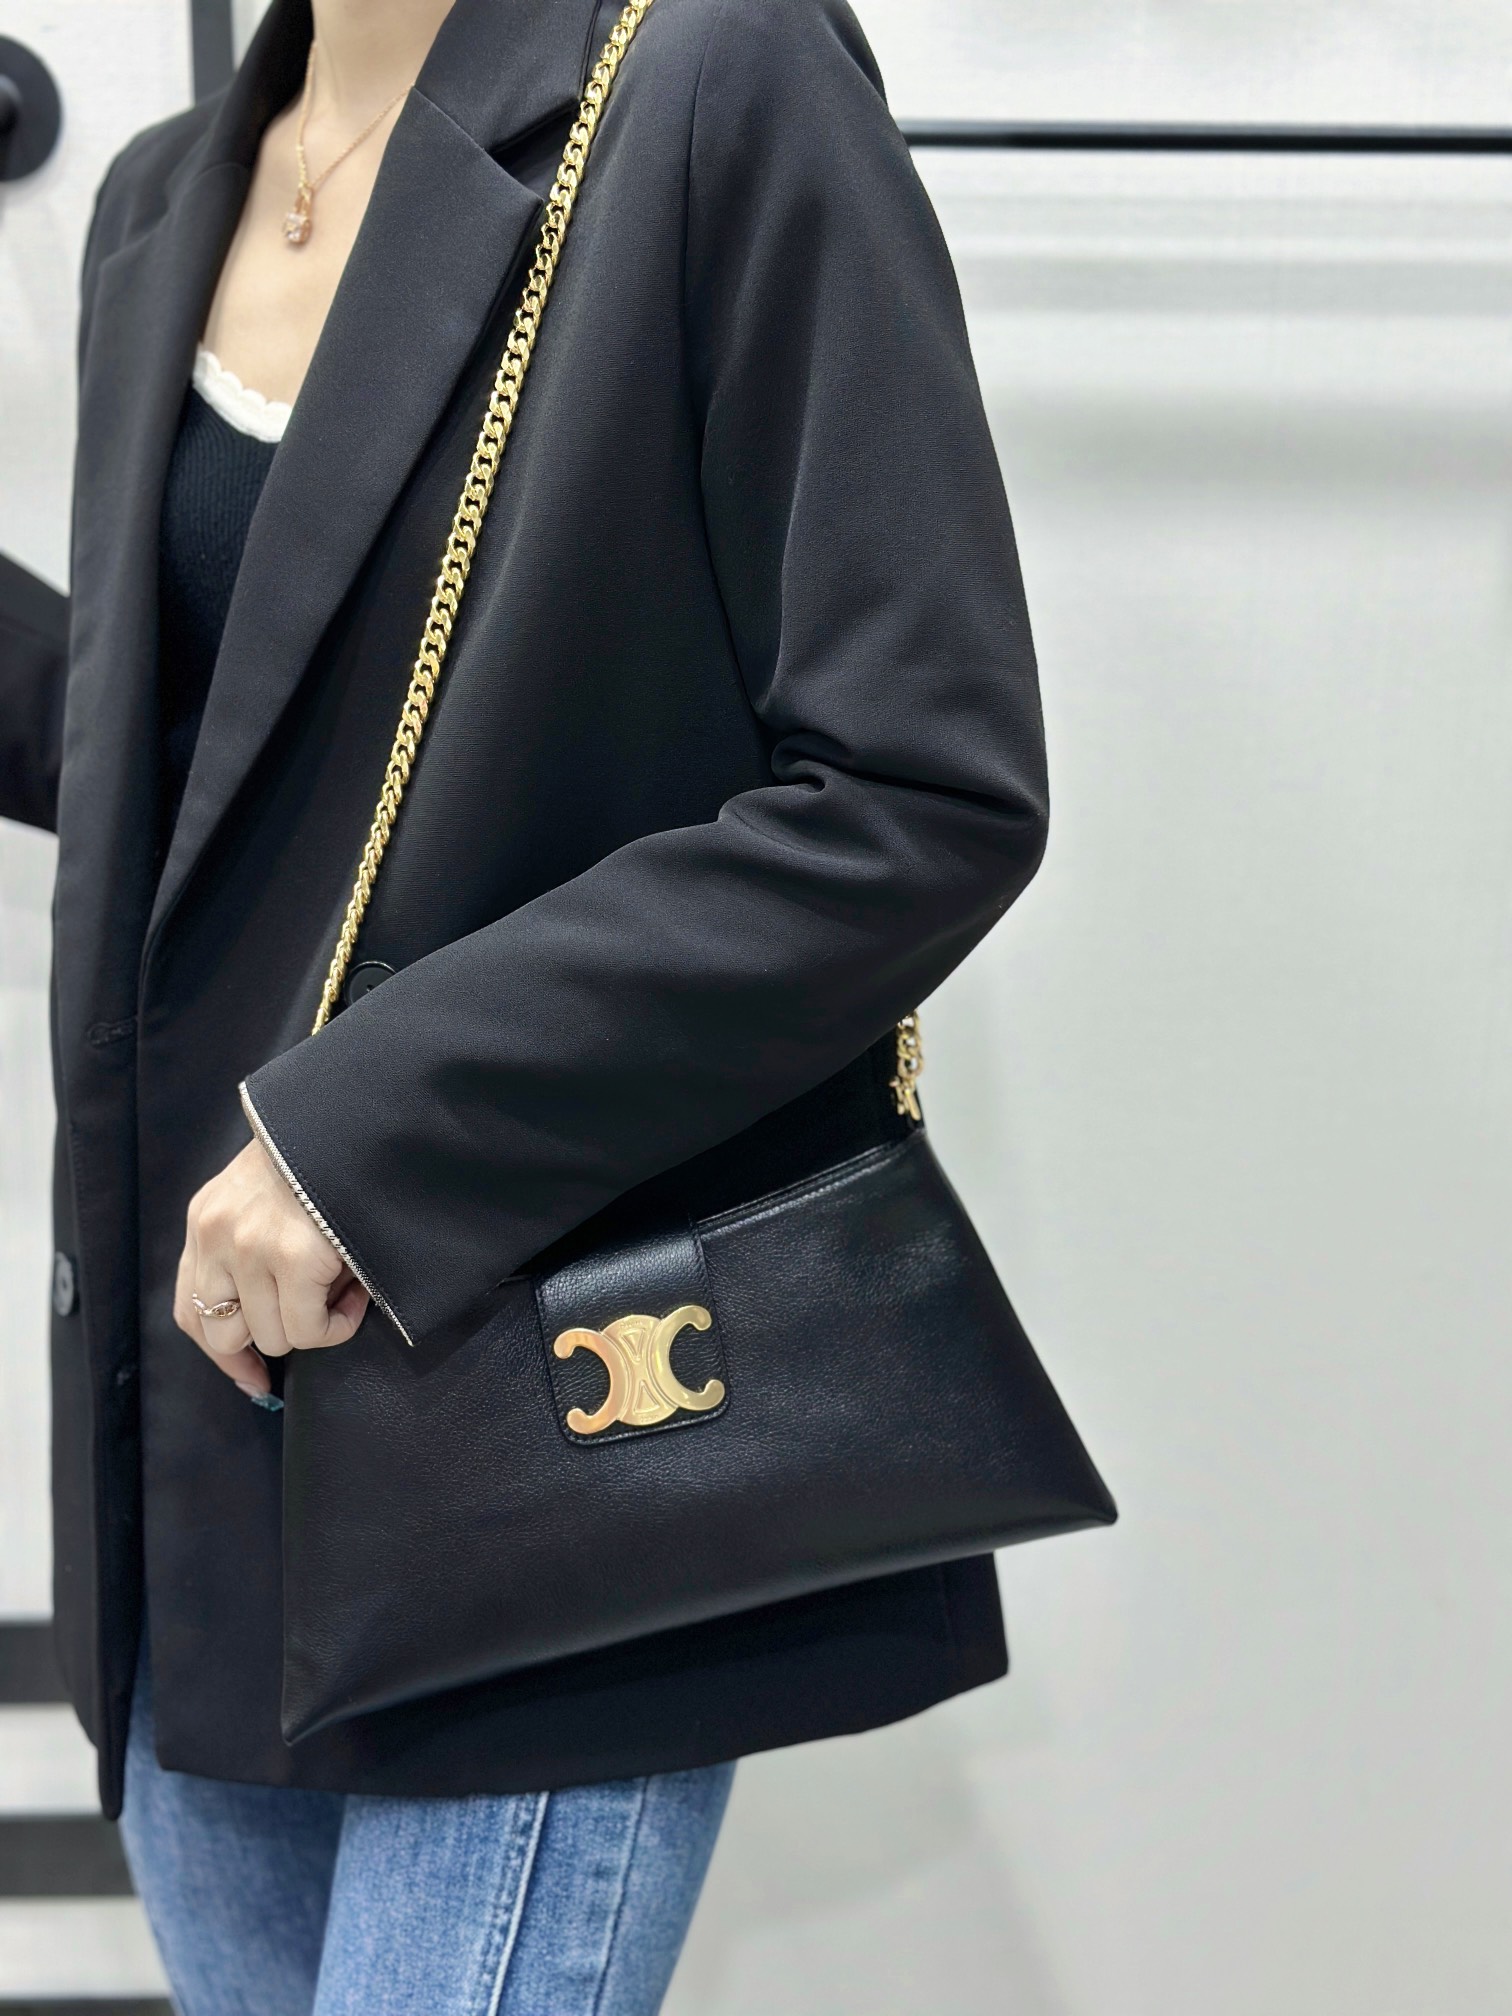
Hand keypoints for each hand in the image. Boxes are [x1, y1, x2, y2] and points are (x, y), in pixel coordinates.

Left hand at [174, 1138, 369, 1400]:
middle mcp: (217, 1235)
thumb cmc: (320, 1161)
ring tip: (342, 1293)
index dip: (223, 1354)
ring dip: (312, 1326)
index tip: (254, 1376)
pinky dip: (339, 1325)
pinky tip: (356, 1296)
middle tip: (312, 1320)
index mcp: (207, 1219)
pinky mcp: (295, 1257)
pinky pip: (312, 1330)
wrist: (356, 1118)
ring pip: (274, 1338)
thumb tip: (266, 1332)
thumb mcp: (263, 1198)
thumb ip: (249, 1251)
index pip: (190, 1311)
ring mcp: (252, 1247)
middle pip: (224, 1335)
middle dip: (272, 1338)